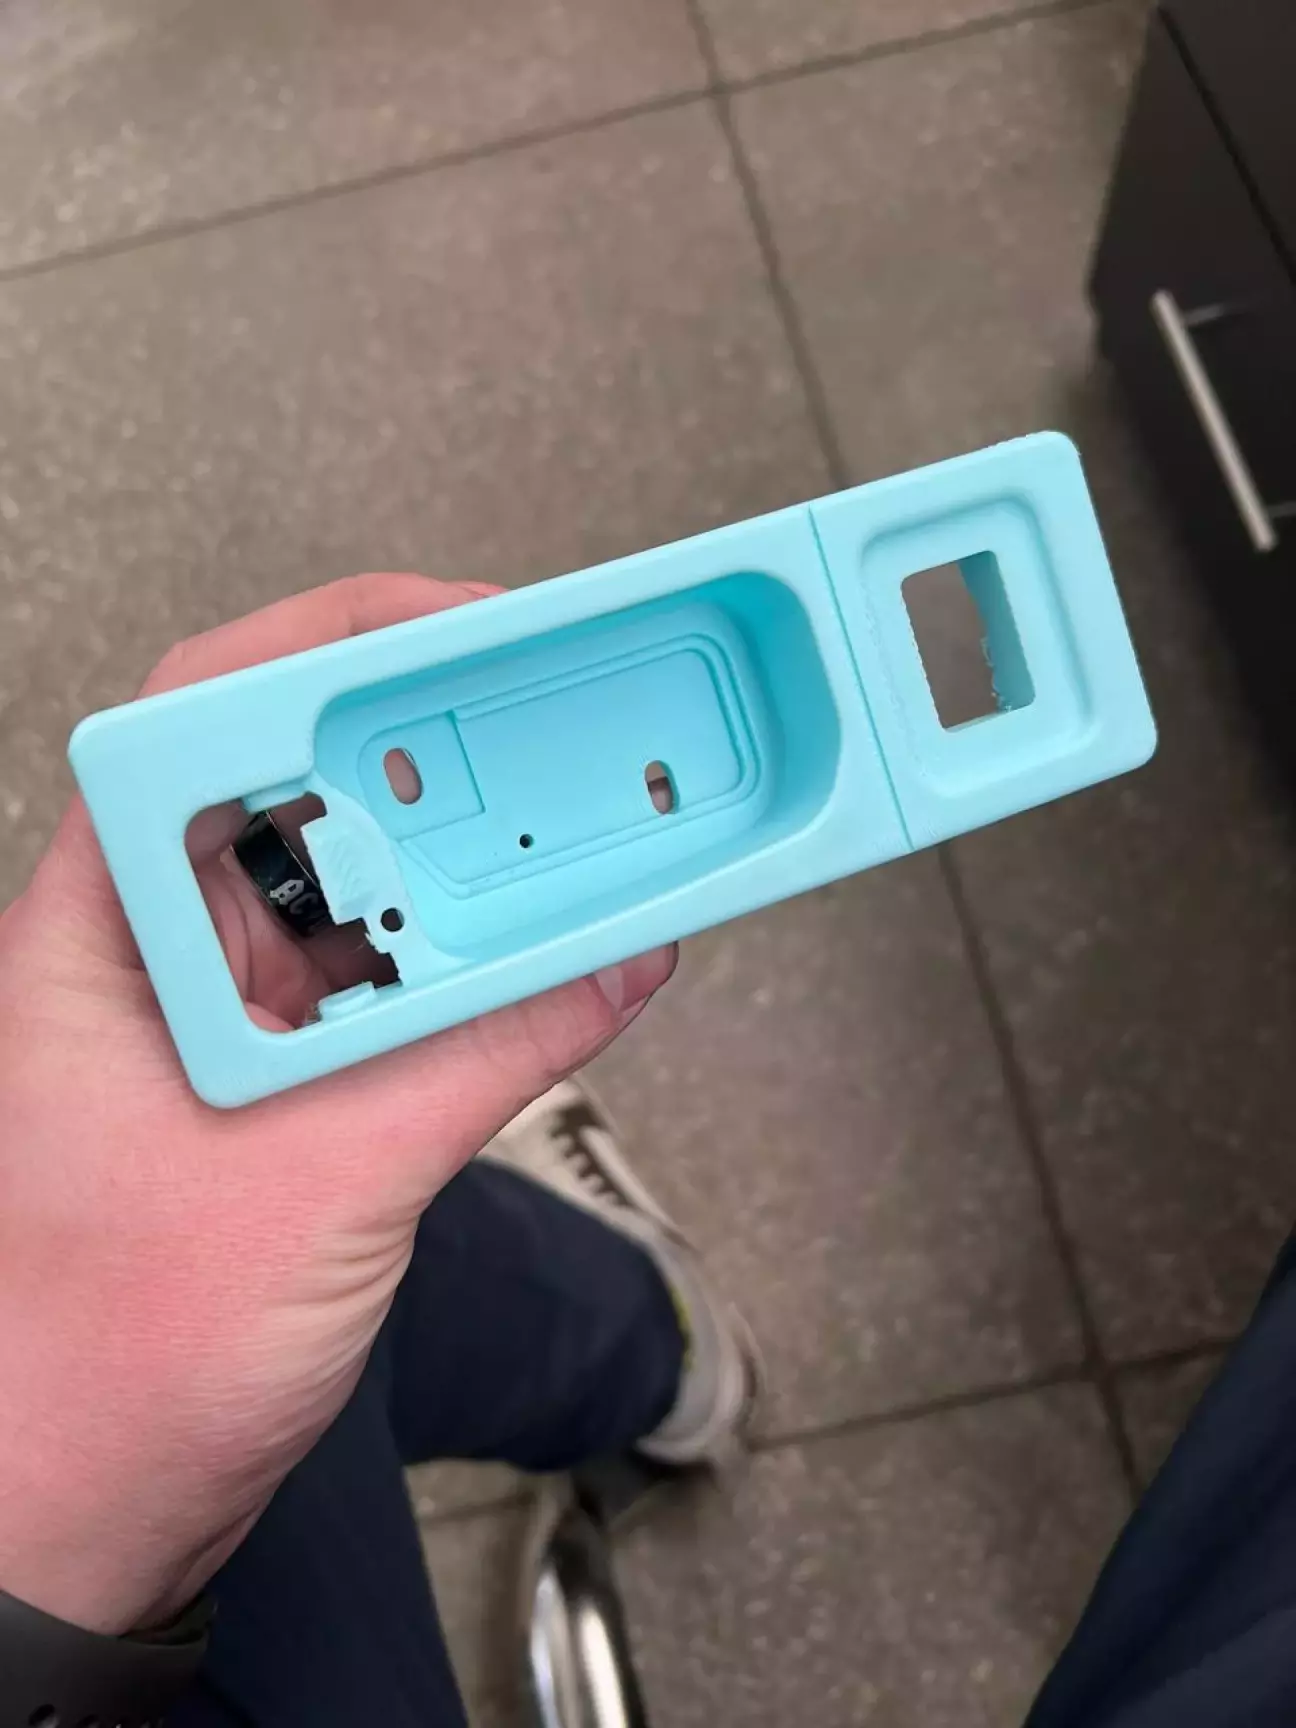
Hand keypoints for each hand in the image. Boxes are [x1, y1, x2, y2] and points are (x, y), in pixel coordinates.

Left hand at [0, 573, 674, 1635]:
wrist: (75, 1519)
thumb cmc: (98, 1366)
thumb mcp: (321, 1185)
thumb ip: (488, 1054)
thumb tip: (617, 957)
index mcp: (107, 931)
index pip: (208, 714)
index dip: (336, 646)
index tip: (462, 633)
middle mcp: (158, 955)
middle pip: (299, 786)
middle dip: (430, 748)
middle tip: (553, 721)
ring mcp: (220, 1021)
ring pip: (353, 889)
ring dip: (459, 865)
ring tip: (569, 831)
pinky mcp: (279, 1087)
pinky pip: (386, 985)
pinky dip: (470, 965)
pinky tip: (543, 958)